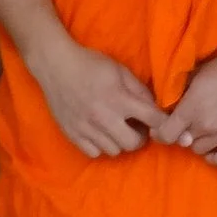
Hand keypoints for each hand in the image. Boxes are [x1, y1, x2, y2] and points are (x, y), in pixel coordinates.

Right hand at [24, 40, 165, 159]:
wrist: (54, 64)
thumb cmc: (90, 64)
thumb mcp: (120, 70)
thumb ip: (140, 91)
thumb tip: (155, 109)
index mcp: (119, 99)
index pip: (154, 120)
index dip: (161, 121)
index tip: (158, 120)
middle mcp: (104, 117)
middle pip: (134, 143)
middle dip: (140, 136)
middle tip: (135, 126)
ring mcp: (86, 128)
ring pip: (114, 151)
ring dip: (119, 141)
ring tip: (115, 129)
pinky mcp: (72, 133)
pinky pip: (94, 153)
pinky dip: (100, 146)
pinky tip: (99, 133)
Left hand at [160, 44, 216, 167]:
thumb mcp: (195, 75)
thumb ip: (179, 94)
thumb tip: (166, 107)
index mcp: (192, 108)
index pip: (166, 134)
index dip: (159, 132)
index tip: (159, 127)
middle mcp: (206, 126)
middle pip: (182, 142)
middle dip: (180, 133)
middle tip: (185, 122)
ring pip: (198, 150)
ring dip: (196, 142)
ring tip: (201, 129)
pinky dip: (213, 155)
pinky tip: (212, 144)